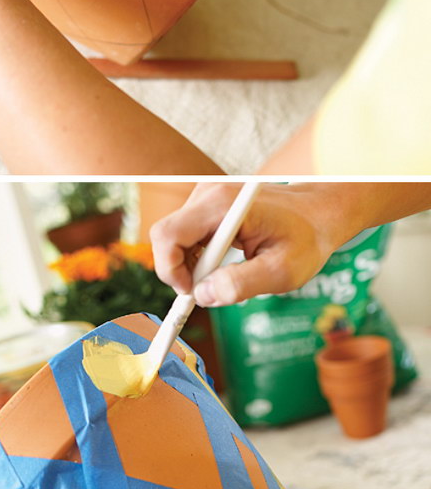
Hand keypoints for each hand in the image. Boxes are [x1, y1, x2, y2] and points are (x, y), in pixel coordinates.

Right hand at [150, 179, 354, 306]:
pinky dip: (198, 256)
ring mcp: (208, 195)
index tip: (194, 293)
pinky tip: (224, 264)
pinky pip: (187, 234)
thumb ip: (242, 284)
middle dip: (180, 271)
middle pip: (166, 236)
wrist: (321, 213)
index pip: (168, 234)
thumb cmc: (307, 239)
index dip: (171, 270)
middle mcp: (209, 193)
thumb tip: (204, 295)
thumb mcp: (282, 271)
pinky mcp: (210, 203)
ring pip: (174, 237)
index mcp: (223, 204)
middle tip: (210, 291)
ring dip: (191, 265)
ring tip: (226, 276)